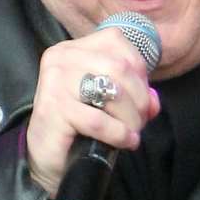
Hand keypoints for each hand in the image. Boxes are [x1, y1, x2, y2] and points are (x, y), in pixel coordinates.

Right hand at [26, 28, 160, 195]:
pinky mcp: (53, 110)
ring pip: (112, 91)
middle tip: (139, 121)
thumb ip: (133, 94)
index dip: (139, 70)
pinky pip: (98, 120)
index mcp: (73, 49)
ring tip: (132, 133)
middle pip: (119, 67)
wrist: (46, 158)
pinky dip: (118, 133)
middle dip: (139, 98)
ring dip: (131, 117)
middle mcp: (61, 58)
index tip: (140, 97)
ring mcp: (55, 82)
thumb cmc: (77, 128)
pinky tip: (125, 141)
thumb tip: (154, 101)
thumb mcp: (107, 104)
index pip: (117, 41)